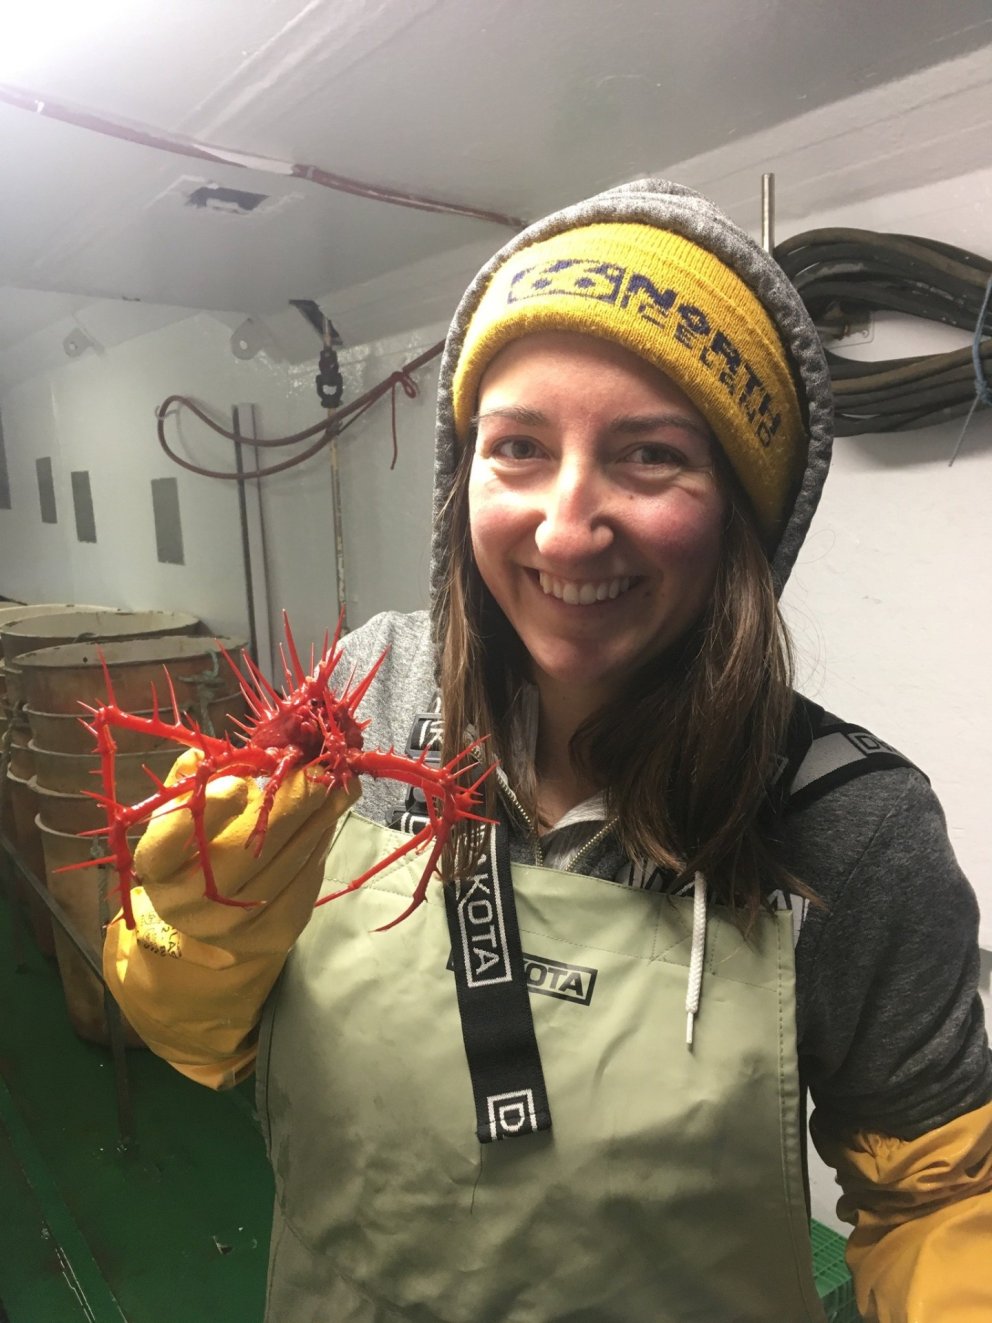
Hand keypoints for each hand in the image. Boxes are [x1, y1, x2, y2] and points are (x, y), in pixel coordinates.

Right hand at [131, 750, 359, 950]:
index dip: (211, 809)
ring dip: (319, 821)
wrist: (207, 919)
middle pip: (245, 851)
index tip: (244, 783)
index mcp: (155, 866)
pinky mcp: (269, 936)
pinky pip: (304, 884)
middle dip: (290, 805)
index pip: (173, 839)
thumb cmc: (194, 848)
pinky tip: (329, 822)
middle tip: (321, 771)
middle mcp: (186, 903)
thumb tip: (224, 754)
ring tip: (341, 788)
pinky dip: (320, 848)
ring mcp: (229, 925)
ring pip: (285, 865)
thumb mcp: (183, 812)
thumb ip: (198, 781)